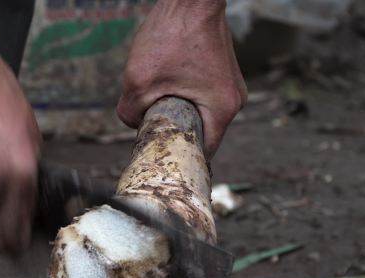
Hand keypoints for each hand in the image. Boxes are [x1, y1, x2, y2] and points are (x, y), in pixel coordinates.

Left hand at [117, 0, 246, 158]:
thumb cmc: (171, 35)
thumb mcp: (139, 80)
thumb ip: (130, 113)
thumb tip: (133, 124)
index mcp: (223, 109)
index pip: (203, 151)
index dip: (178, 156)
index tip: (157, 154)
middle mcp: (234, 100)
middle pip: (199, 133)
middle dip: (173, 131)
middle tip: (148, 128)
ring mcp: (230, 86)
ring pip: (197, 114)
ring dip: (175, 111)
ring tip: (154, 101)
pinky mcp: (221, 74)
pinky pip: (199, 97)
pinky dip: (181, 96)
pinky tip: (163, 83)